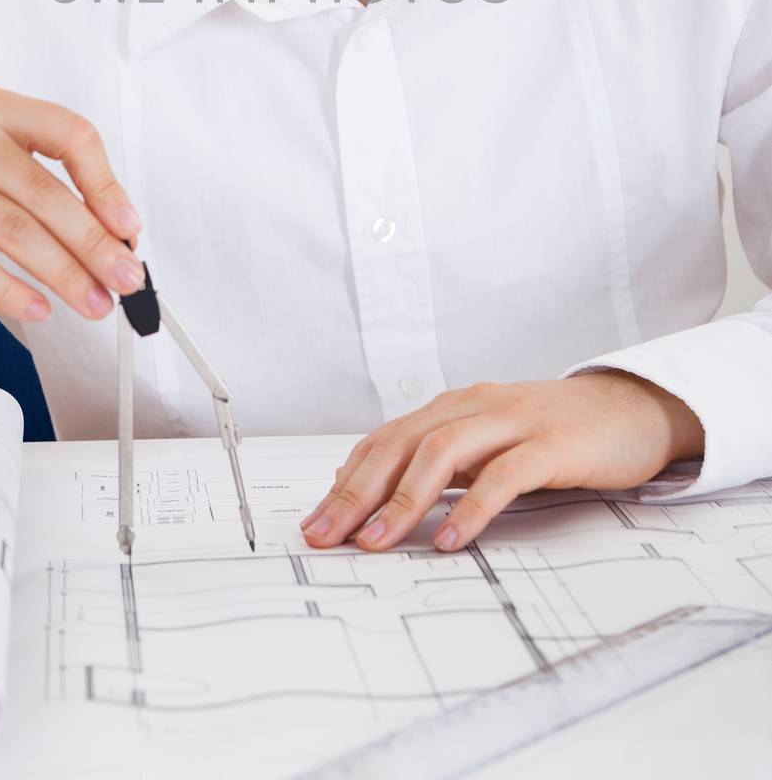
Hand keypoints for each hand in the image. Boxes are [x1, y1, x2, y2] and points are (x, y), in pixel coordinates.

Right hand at [0, 82, 145, 322]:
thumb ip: (43, 182)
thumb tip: (114, 235)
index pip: (67, 132)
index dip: (105, 182)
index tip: (129, 227)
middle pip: (43, 191)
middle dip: (92, 242)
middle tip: (125, 277)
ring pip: (12, 230)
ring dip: (62, 273)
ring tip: (92, 301)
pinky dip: (10, 292)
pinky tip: (38, 309)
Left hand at [301, 373, 704, 552]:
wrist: (633, 407)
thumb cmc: (556, 431)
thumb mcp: (490, 442)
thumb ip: (443, 461)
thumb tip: (380, 495)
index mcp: (455, 406)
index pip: (386, 441)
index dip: (346, 480)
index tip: (317, 521)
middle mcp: (475, 406)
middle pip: (402, 445)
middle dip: (357, 493)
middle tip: (325, 536)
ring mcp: (514, 421)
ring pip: (442, 453)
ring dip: (402, 500)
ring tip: (376, 542)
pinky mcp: (552, 444)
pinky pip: (504, 474)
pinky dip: (472, 507)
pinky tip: (451, 539)